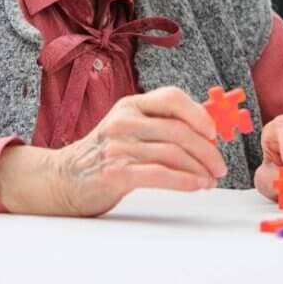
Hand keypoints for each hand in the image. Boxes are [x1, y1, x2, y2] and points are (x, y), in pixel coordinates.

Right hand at [0, 86, 226, 216]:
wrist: (62, 179)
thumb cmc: (104, 154)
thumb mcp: (129, 128)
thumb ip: (161, 125)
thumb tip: (207, 131)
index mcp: (131, 105)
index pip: (172, 98)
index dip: (199, 114)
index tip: (215, 133)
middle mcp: (124, 121)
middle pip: (178, 130)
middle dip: (207, 150)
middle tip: (220, 166)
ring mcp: (118, 146)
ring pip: (173, 154)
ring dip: (199, 169)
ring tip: (210, 179)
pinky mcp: (116, 172)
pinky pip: (160, 174)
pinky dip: (186, 181)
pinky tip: (197, 186)